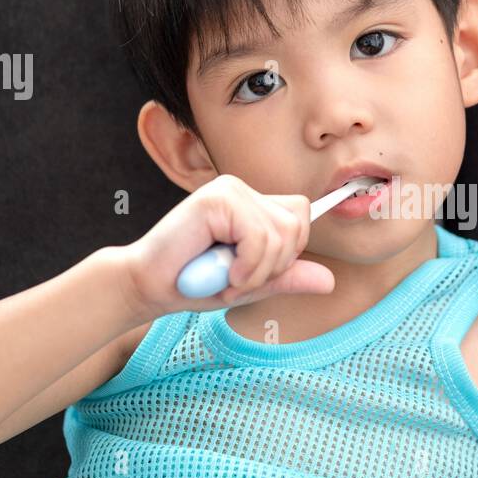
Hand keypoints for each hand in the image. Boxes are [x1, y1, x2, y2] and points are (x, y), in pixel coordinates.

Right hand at [114, 174, 334, 321]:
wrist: (148, 287)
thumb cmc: (195, 284)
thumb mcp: (252, 286)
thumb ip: (287, 278)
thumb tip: (329, 280)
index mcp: (254, 204)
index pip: (300, 217)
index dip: (287, 252)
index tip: (252, 273)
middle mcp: (243, 191)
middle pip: (297, 225)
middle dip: (273, 265)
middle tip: (236, 277)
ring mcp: (229, 190)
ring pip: (280, 234)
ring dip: (255, 272)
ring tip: (223, 276)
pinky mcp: (217, 198)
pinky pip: (259, 237)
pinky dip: (245, 266)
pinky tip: (218, 271)